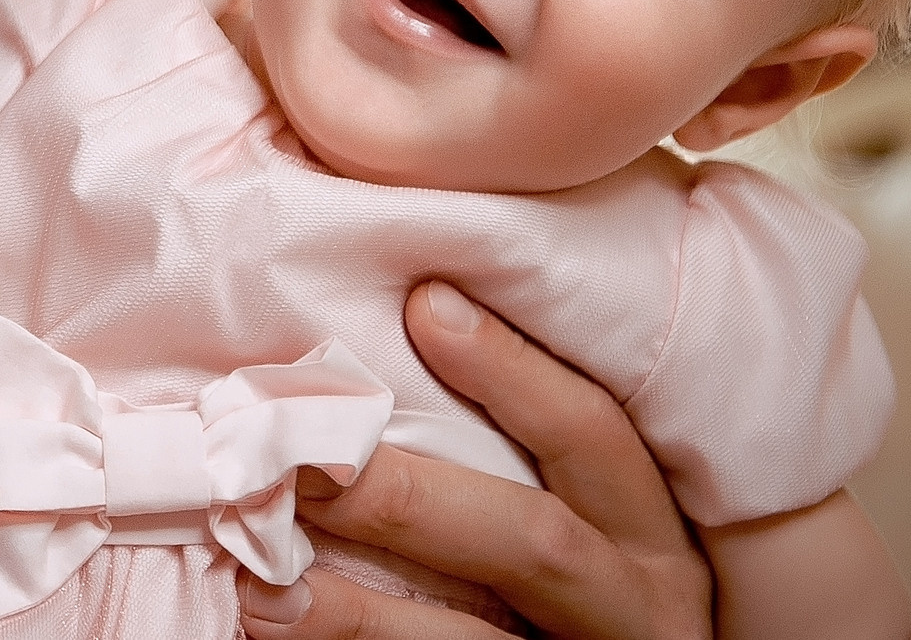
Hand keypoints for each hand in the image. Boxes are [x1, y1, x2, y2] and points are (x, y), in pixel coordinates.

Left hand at [238, 281, 711, 639]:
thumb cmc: (564, 575)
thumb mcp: (581, 509)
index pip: (590, 431)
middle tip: (302, 456)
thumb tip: (397, 328)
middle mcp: (632, 597)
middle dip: (408, 498)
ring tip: (266, 583)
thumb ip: (504, 446)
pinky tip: (281, 625)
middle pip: (533, 540)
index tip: (424, 304)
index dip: (513, 368)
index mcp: (644, 528)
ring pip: (476, 639)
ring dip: (366, 610)